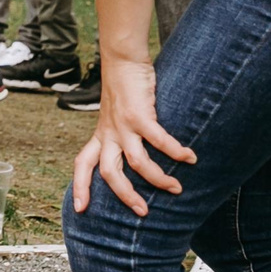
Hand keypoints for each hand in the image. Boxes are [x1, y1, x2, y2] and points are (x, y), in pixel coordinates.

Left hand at [70, 56, 195, 216]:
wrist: (122, 59)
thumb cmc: (124, 88)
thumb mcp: (115, 116)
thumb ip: (121, 135)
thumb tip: (137, 156)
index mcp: (101, 136)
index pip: (82, 164)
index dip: (80, 186)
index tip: (81, 209)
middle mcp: (109, 134)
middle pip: (109, 173)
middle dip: (126, 196)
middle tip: (143, 212)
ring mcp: (123, 125)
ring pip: (136, 163)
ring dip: (157, 179)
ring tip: (176, 188)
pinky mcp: (139, 115)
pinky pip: (158, 140)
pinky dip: (175, 151)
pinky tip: (190, 158)